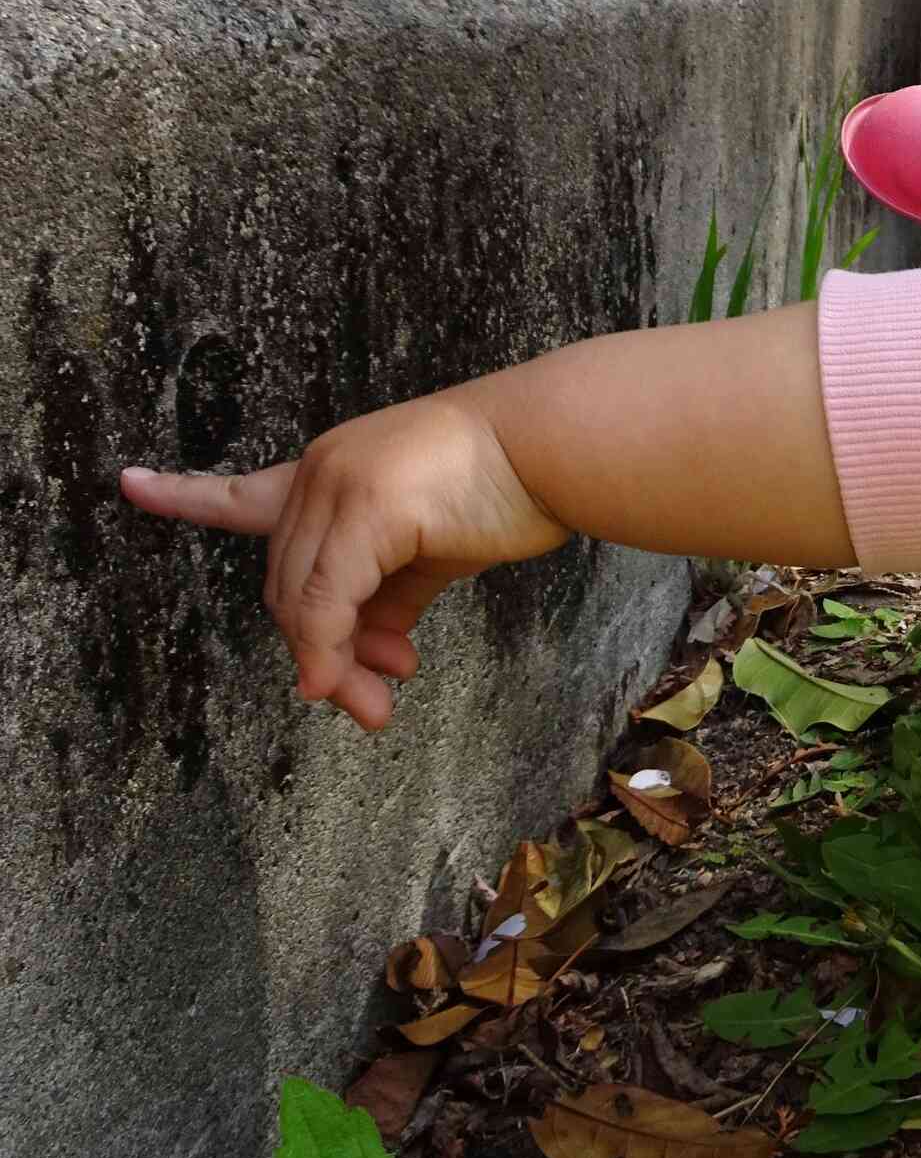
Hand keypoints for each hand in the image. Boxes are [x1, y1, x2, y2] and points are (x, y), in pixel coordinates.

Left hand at [122, 390, 569, 731]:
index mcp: (331, 472)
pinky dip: (336, 649)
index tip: (128, 483)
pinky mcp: (366, 506)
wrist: (554, 447)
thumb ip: (389, 598)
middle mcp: (322, 472)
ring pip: (302, 600)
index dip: (183, 495)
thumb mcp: (432, 547)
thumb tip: (369, 663)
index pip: (242, 493)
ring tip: (371, 709)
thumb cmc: (504, 487)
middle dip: (318, 652)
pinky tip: (362, 684)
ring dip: (330, 664)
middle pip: (286, 585)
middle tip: (367, 707)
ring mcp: (338, 484)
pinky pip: (330, 600)